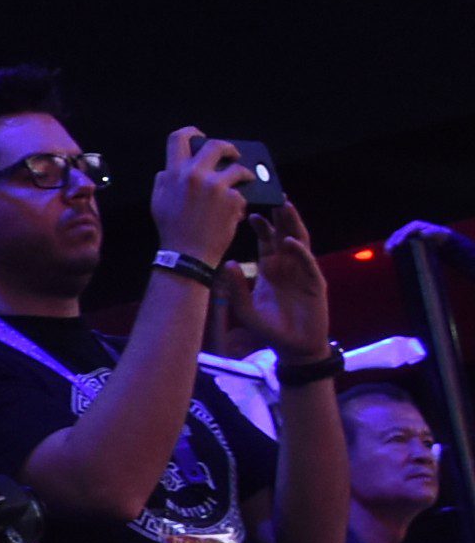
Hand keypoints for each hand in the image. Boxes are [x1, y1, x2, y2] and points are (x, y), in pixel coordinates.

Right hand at [150, 127, 250, 268]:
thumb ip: (164, 181)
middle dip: (229, 149)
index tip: (201, 136)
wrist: (187, 255)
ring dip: (242, 176)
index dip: (192, 132)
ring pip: (237, 169)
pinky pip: (241, 193)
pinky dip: (240, 202)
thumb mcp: (157, 202)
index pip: (180, 138)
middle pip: (217, 145)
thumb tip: (171, 168)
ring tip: (243, 184)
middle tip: (233, 156)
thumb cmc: (171, 229)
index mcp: (174, 173)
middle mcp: (195, 174)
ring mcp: (216, 186)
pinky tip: (235, 213)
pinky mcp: (233, 199)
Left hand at [219, 203, 330, 362]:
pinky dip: (299, 251)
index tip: (248, 210)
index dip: (260, 225)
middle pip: (284, 233)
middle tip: (271, 194)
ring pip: (300, 241)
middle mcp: (287, 266)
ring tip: (284, 206)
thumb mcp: (246, 310)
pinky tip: (289, 242)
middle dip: (279, 215)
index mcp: (270, 269)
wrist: (293, 348)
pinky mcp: (315, 283)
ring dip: (292, 224)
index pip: (266, 240)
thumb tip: (228, 264)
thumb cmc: (269, 329)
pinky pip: (307, 263)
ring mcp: (303, 273)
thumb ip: (235, 289)